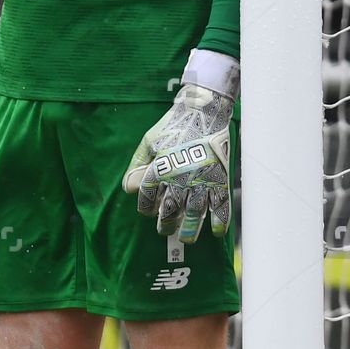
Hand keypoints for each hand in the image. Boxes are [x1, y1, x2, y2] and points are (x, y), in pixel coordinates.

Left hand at [122, 84, 233, 241]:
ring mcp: (201, 179)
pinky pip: (221, 205)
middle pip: (169, 210)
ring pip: (193, 213)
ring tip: (186, 238)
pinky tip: (217, 233)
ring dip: (189, 229)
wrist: (203, 110)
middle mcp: (178, 178)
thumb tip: (128, 189)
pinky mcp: (219, 178)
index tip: (148, 211)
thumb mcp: (148, 140)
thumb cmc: (173, 125)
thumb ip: (137, 164)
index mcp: (159, 168)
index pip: (146, 197)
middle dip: (165, 224)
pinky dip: (220, 221)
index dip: (145, 207)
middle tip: (164, 230)